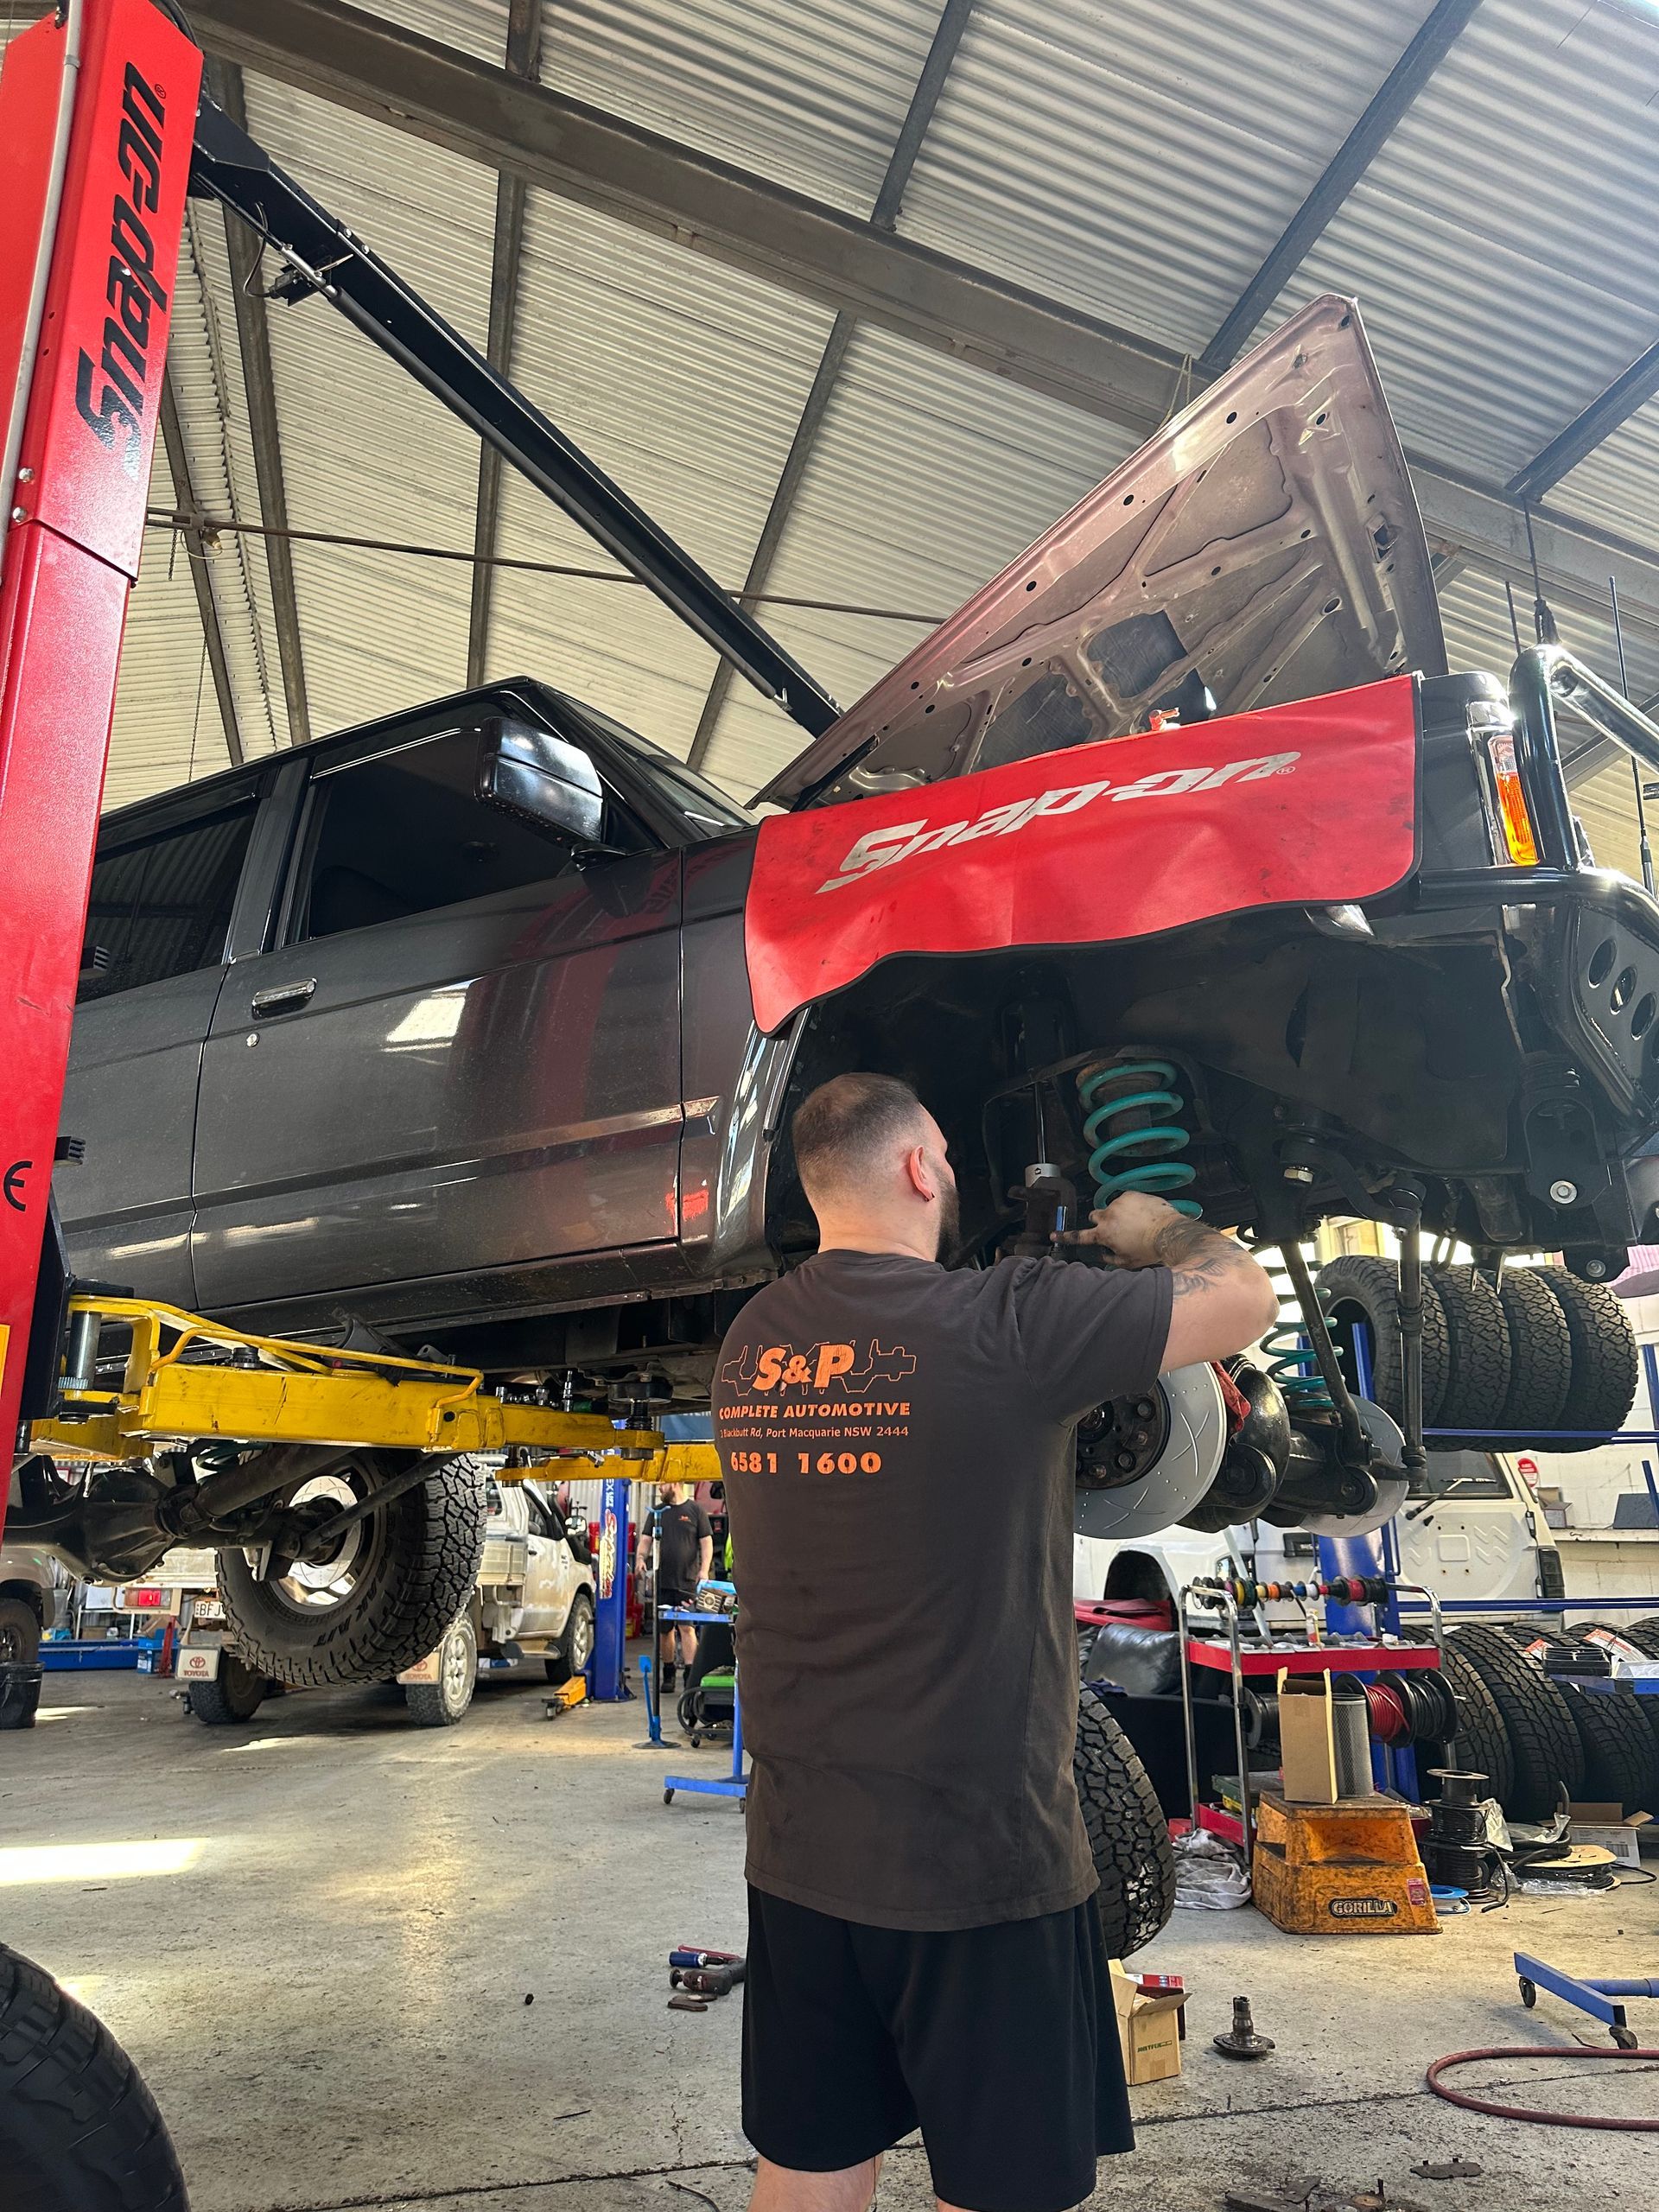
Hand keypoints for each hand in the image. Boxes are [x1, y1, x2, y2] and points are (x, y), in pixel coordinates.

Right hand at [1062, 1191, 1186, 1267]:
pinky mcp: (1130, 1194)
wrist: (1169, 1233)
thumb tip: (1104, 1253)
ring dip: (1119, 1213)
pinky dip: (1131, 1205)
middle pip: (1095, 1215)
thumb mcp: (1128, 1262)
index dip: (1066, 1236)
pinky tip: (1143, 1213)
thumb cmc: (1149, 1250)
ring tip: (1136, 1221)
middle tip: (1115, 1227)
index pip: (1080, 1236)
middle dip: (1101, 1220)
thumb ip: (1111, 1258)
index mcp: (1104, 1234)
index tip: (1054, 1234)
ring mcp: (1119, 1203)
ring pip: (1112, 1207)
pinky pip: (1126, 1199)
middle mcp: (1108, 1217)